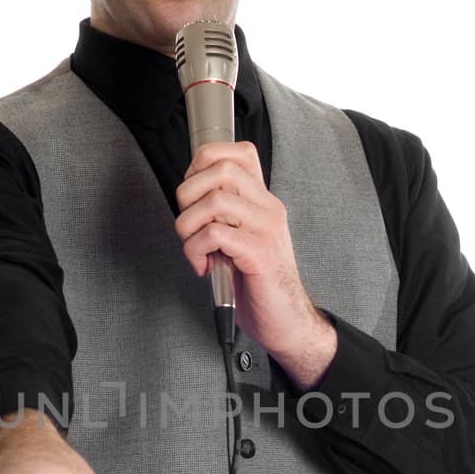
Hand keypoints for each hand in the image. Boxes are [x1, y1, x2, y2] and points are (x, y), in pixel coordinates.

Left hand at [175, 142, 335, 381]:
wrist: (286, 321)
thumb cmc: (258, 283)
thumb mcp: (239, 239)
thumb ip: (223, 216)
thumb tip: (188, 197)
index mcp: (262, 201)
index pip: (238, 152)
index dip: (203, 163)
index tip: (193, 194)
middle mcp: (268, 208)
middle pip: (221, 168)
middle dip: (188, 194)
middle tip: (189, 223)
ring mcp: (266, 229)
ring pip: (214, 200)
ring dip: (188, 226)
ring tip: (195, 249)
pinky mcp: (259, 253)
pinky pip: (215, 234)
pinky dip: (196, 249)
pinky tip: (203, 265)